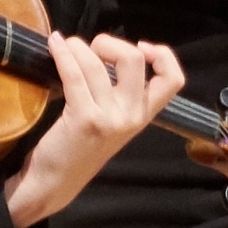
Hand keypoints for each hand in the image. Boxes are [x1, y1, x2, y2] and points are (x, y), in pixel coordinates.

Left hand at [4, 33, 185, 227]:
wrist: (54, 184)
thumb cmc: (80, 149)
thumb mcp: (114, 123)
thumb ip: (121, 94)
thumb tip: (109, 51)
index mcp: (143, 116)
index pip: (174, 80)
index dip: (163, 55)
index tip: (142, 47)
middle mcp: (132, 116)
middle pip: (134, 59)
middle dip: (110, 43)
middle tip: (93, 49)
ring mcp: (109, 118)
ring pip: (97, 64)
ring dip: (78, 47)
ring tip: (65, 45)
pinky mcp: (83, 119)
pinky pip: (75, 74)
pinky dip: (63, 54)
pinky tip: (55, 45)